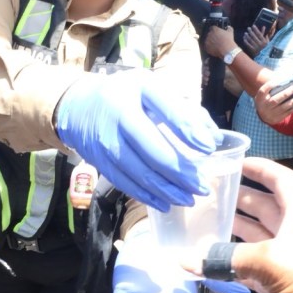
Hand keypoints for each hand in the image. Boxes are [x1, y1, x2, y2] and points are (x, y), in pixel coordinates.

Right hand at [55, 69, 220, 210]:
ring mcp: (106, 139)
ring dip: (167, 190)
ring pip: (140, 172)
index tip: (209, 149)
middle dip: (182, 172)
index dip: (189, 131)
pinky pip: (125, 182)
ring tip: (190, 199)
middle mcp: (120, 113)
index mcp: (140, 88)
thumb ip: (186, 111)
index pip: (168, 110)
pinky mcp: (99, 160)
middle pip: (154, 150)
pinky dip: (147, 196)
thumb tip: (214, 139)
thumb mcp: (155, 90)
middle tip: (202, 186)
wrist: (78, 106)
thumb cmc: (128, 96)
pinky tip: (166, 203)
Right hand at [183, 158, 292, 292]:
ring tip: (204, 226)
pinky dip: (236, 269)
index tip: (236, 161)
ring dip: (235, 234)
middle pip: (267, 209)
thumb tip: (187, 260)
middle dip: (240, 200)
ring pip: (260, 241)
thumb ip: (227, 259)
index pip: (282, 180)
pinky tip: (213, 268)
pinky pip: (256, 273)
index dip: (260, 168)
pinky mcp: (288, 291)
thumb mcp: (273, 262)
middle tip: (208, 195)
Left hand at [202, 25, 236, 57]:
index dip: (215, 31)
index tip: (217, 33)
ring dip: (211, 42)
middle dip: (212, 36)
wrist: (227, 50)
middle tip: (217, 39)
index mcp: (214, 29)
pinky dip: (210, 47)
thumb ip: (229, 28)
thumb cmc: (228, 40)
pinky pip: (207, 46)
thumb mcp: (230, 32)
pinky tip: (214, 48)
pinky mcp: (206, 47)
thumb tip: (228, 27)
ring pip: (208, 40)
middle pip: (209, 34)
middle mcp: (209, 34)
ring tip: (216, 45)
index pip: (212, 28)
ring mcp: (207, 41)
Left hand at [242, 23, 271, 57]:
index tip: (253, 26)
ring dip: (247, 36)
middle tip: (248, 28)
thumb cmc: (265, 47)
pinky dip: (246, 41)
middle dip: (251, 32)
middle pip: (254, 37)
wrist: (263, 57)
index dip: (256, 29)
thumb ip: (265, 34)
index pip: (259, 34)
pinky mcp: (252, 50)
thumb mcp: (267, 41)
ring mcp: (256, 47)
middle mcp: (260, 44)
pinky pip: (248, 44)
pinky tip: (244, 38)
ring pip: (250, 40)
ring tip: (245, 33)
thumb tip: (264, 26)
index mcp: (264, 41)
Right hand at [255, 79, 292, 124]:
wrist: (264, 115)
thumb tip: (287, 81)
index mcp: (259, 98)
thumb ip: (273, 88)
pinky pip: (287, 113)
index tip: (278, 81)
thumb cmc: (267, 100)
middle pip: (275, 100)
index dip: (270, 85)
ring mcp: (270, 114)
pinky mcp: (277, 119)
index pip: (263, 91)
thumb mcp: (265, 94)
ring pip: (283, 107)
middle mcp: (264, 107)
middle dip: (286, 94)